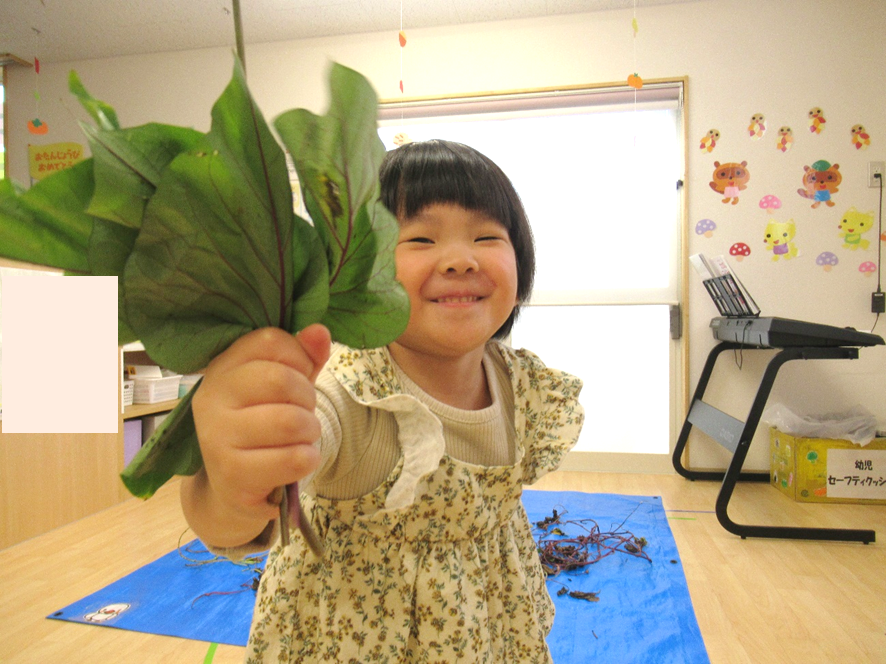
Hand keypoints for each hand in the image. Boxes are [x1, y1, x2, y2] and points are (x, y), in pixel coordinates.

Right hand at [184, 324, 330, 544]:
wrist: (234, 487)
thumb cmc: (263, 427)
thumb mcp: (284, 386)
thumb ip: (304, 357)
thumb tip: (319, 331)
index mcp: (222, 367)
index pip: (269, 340)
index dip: (299, 356)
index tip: (300, 376)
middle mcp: (211, 397)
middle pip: (280, 380)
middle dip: (307, 397)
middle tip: (303, 412)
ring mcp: (216, 437)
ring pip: (289, 421)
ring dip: (310, 431)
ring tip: (301, 438)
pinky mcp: (231, 474)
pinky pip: (292, 459)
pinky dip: (308, 459)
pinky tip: (297, 461)